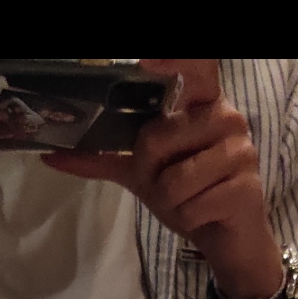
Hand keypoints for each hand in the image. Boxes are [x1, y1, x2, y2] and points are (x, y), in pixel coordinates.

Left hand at [43, 59, 283, 298]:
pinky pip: (191, 206)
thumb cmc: (189, 193)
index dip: (171, 57)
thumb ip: (102, 159)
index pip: (194, 64)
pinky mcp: (247, 187)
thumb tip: (50, 156)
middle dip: (149, 174)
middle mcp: (226, 116)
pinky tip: (204, 214)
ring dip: (169, 202)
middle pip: (154, 138)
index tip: (145, 58)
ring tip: (187, 201)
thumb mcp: (142, 174)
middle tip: (168, 184)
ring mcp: (241, 150)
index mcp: (202, 102)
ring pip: (173, 179)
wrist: (228, 241)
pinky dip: (188, 219)